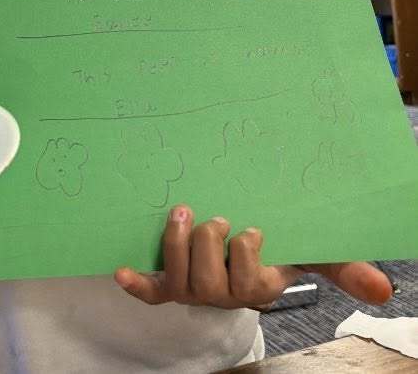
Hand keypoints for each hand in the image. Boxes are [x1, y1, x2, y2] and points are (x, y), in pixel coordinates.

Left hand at [114, 204, 392, 309]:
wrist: (238, 250)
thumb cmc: (274, 247)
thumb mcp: (307, 250)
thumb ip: (341, 266)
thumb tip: (384, 289)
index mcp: (256, 286)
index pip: (249, 279)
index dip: (246, 254)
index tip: (251, 229)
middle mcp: (222, 293)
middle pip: (209, 279)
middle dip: (209, 242)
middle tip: (215, 218)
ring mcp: (192, 288)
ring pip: (179, 277)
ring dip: (176, 244)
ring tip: (181, 212)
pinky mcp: (166, 283)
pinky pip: (149, 291)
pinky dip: (135, 284)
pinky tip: (120, 270)